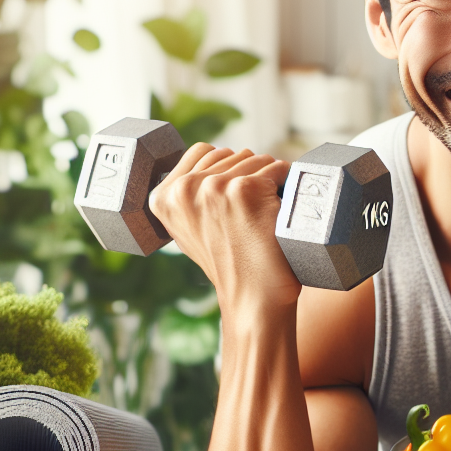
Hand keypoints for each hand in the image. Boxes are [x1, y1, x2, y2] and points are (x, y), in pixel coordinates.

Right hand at [149, 142, 298, 307]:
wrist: (252, 299)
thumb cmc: (228, 264)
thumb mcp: (190, 230)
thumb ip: (188, 196)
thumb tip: (208, 162)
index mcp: (163, 197)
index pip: (202, 152)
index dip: (226, 169)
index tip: (235, 199)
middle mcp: (185, 189)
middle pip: (231, 154)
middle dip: (248, 175)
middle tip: (252, 213)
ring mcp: (215, 187)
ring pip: (255, 159)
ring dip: (268, 180)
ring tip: (264, 215)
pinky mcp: (245, 190)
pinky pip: (277, 168)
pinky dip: (286, 184)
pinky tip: (281, 210)